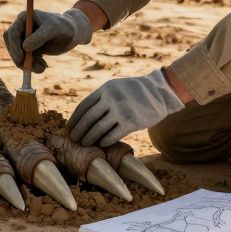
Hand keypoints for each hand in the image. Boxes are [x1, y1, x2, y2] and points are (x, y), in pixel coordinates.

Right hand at [3, 7, 92, 72]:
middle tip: (27, 68)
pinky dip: (32, 66)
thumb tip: (24, 47)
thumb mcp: (53, 29)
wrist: (73, 33)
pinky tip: (44, 66)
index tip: (20, 58)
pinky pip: (25, 60)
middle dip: (18, 57)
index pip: (12, 32)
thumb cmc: (64, 26)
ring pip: (18, 55)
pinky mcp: (30, 49)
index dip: (14, 46)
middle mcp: (22, 28)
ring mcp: (25, 39)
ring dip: (27, 64)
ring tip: (42, 67)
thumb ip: (40, 37)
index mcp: (24, 18)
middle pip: (11, 44)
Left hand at [68, 68, 185, 146]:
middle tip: (74, 138)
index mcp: (106, 89)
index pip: (84, 106)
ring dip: (89, 138)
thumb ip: (101, 97)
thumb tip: (82, 114)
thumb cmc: (134, 92)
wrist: (160, 93)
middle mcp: (112, 99)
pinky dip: (104, 141)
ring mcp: (122, 110)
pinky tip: (101, 144)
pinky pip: (112, 135)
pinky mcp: (131, 122)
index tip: (70, 127)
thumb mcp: (116, 87)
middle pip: (89, 118)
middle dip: (79, 130)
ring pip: (98, 128)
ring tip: (84, 143)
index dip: (75, 118)